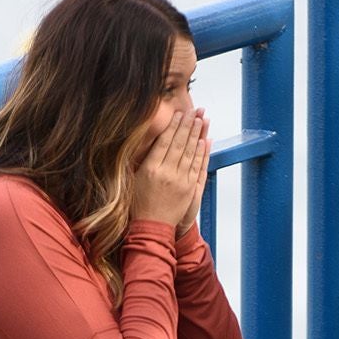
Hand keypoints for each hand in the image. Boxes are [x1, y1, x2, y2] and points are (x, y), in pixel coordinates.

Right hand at [129, 109, 209, 227]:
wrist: (151, 228)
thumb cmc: (139, 205)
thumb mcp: (134, 180)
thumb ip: (142, 161)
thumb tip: (149, 142)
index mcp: (151, 169)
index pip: (165, 141)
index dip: (173, 126)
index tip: (179, 114)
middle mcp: (166, 173)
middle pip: (180, 143)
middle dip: (188, 125)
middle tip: (194, 110)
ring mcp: (180, 181)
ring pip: (191, 152)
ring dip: (197, 134)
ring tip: (201, 119)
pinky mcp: (190, 188)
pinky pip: (198, 166)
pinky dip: (202, 152)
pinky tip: (205, 140)